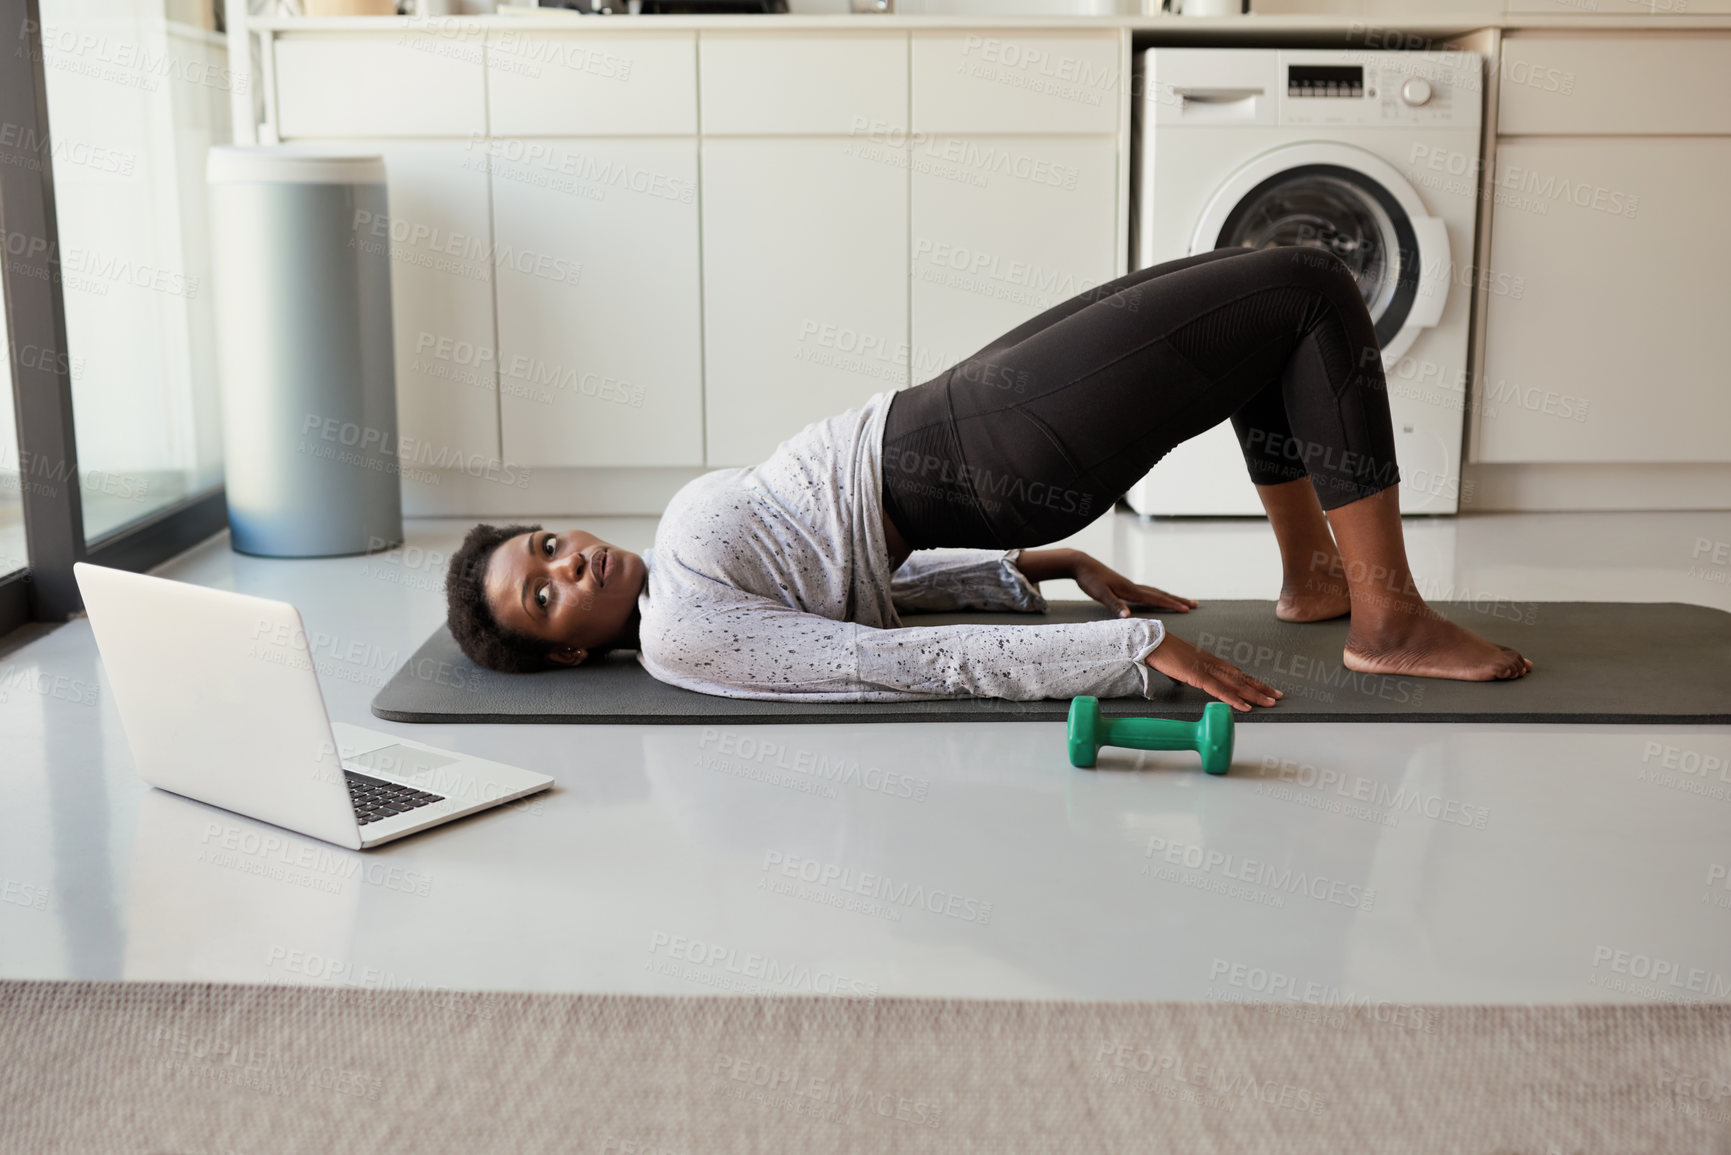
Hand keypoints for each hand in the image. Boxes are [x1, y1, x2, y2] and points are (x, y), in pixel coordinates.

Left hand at [1071, 553, 1197, 617]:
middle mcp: (1133, 586)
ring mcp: (1129, 585)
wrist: (1081, 564)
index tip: (1187, 608)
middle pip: (1160, 594)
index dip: (1172, 604)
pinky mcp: (1124, 586)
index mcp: (1130, 590)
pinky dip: (1156, 595)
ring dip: (1169, 597)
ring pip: (1155, 592)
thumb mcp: (1100, 594)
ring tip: (1180, 601)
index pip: (1156, 598)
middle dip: (1177, 600)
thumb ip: (1114, 605)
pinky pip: (1146, 592)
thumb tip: (1128, 617)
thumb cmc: (1089, 579)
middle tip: (1194, 604)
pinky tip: (1155, 598)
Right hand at [1144, 634, 1281, 711]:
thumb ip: (1184, 673)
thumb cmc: (1161, 652)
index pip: (1235, 672)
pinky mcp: (1196, 675)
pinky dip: (1233, 699)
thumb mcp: (1177, 665)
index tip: (1264, 687)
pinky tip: (1244, 706)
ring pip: (1235, 683)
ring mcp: (1205, 668)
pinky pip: (1219, 690)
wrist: (1149, 642)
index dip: (1251, 681)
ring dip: (1254, 694)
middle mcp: (1211, 663)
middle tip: (1277, 696)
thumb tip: (1183, 680)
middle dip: (1260, 687)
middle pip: (1241, 677)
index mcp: (1208, 660)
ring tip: (1269, 702)